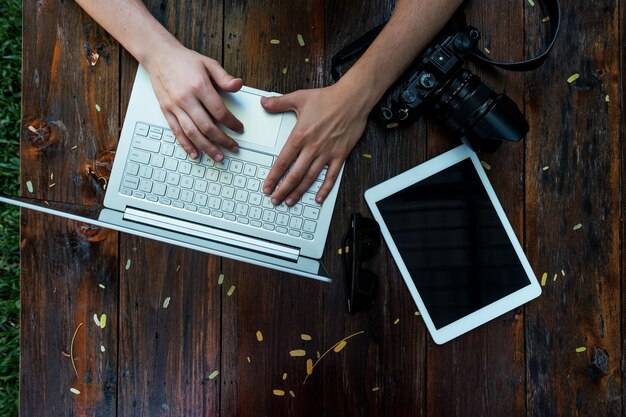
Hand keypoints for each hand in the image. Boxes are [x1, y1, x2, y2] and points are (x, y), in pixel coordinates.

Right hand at [145, 45, 243, 161]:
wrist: (159, 55)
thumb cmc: (185, 60)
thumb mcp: (208, 63)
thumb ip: (224, 77)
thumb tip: (239, 85)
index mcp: (199, 86)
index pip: (219, 111)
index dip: (232, 123)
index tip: (239, 129)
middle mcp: (186, 98)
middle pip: (207, 126)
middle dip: (223, 140)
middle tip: (234, 148)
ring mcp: (174, 106)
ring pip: (192, 133)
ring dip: (206, 148)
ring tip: (218, 157)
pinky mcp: (166, 111)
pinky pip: (176, 132)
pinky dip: (186, 145)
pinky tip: (195, 154)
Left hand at [260, 83, 369, 205]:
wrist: (353, 98)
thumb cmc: (328, 98)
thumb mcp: (299, 97)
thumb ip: (279, 103)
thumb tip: (264, 102)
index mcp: (300, 135)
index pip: (283, 161)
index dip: (273, 177)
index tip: (267, 186)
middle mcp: (312, 147)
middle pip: (294, 174)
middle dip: (283, 189)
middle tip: (275, 199)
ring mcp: (327, 153)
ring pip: (310, 178)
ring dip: (299, 192)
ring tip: (290, 201)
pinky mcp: (340, 155)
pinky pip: (331, 176)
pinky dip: (325, 189)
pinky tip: (318, 198)